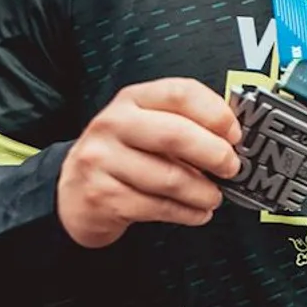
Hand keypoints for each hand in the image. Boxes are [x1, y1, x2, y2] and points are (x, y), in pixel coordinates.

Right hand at [57, 78, 242, 248]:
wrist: (72, 192)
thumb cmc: (122, 155)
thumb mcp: (147, 126)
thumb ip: (185, 123)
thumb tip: (233, 138)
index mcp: (133, 99)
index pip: (181, 93)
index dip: (216, 113)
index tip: (235, 133)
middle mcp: (113, 124)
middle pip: (176, 135)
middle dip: (215, 154)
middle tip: (232, 167)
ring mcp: (102, 160)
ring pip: (169, 178)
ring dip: (203, 192)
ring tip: (214, 196)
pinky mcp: (102, 196)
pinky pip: (157, 207)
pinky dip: (186, 212)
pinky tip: (197, 212)